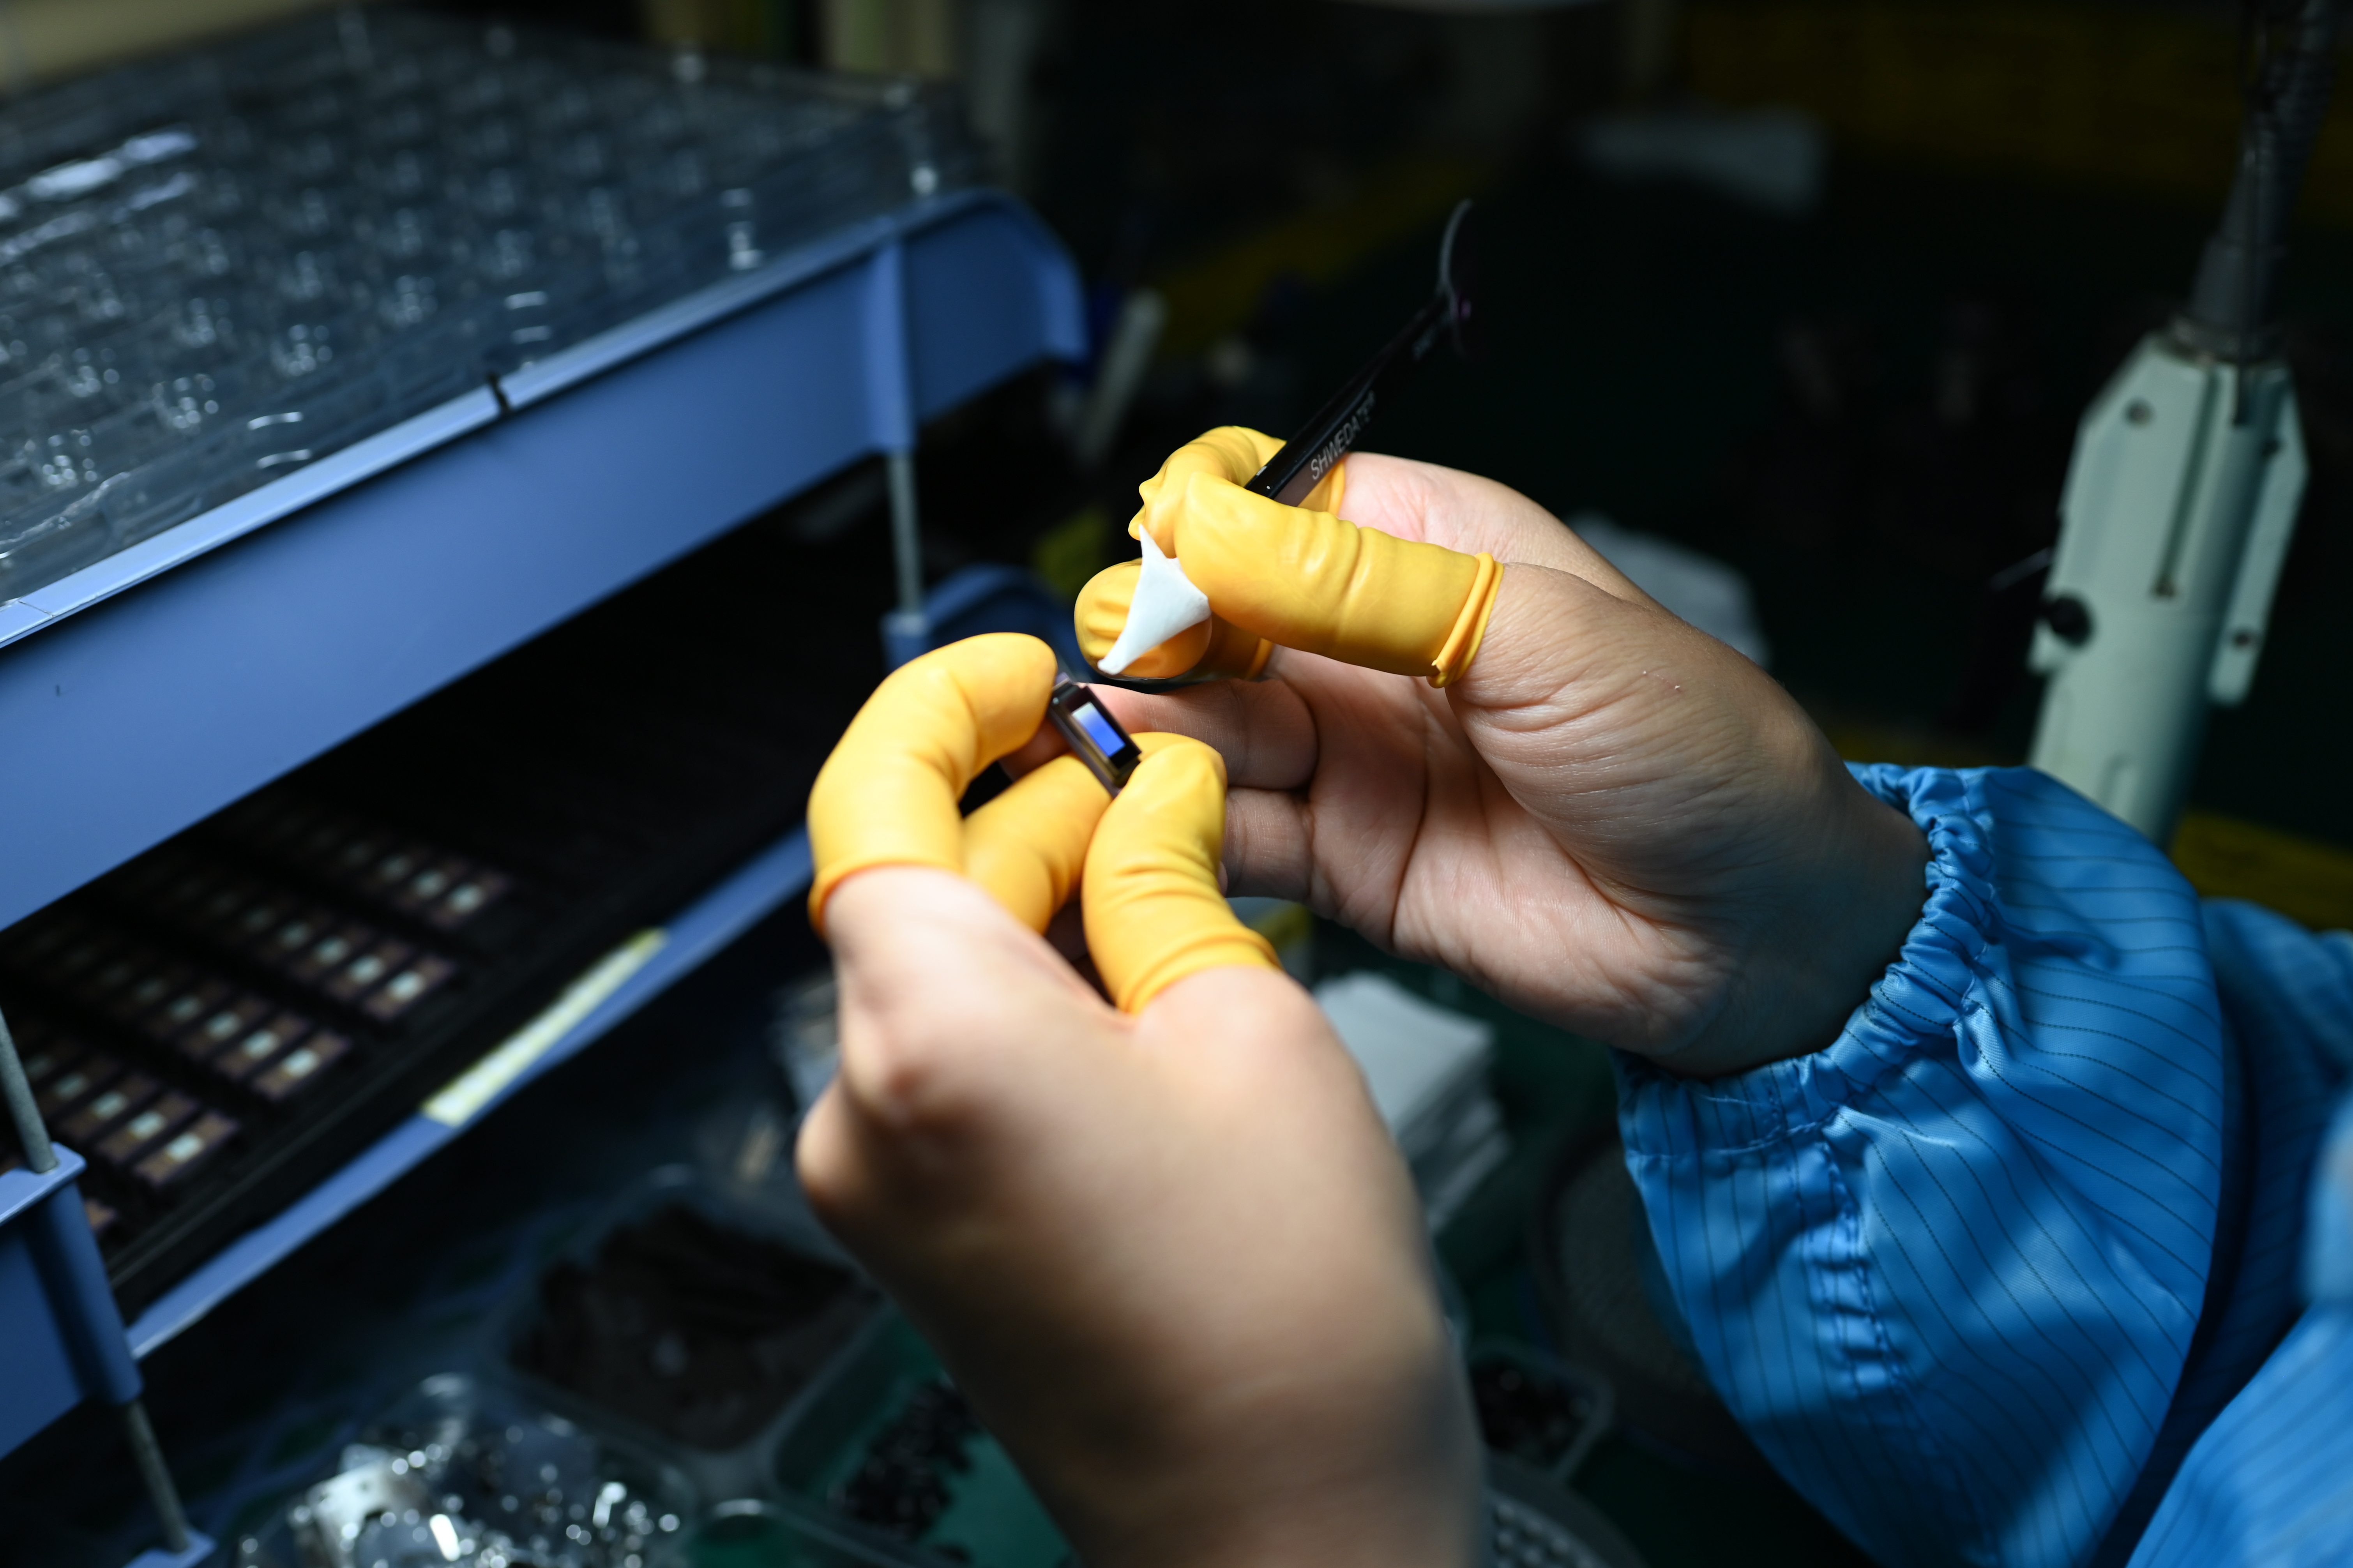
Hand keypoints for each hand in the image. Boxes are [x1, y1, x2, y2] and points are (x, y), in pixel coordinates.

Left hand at [800, 637, 1484, 1567]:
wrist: (1283, 1534)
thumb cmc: (1288, 1324)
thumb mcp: (1254, 1033)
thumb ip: (1166, 884)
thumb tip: (1143, 795)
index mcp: (933, 1043)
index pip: (868, 803)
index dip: (937, 706)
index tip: (1019, 668)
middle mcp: (866, 1116)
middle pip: (913, 887)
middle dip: (1030, 806)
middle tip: (1159, 770)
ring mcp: (881, 1184)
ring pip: (938, 971)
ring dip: (1040, 899)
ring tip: (1174, 872)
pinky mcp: (921, 1229)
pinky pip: (953, 1060)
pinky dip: (1035, 993)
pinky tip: (1143, 976)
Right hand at [1071, 430, 1927, 1077]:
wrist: (1758, 934)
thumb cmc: (1700, 755)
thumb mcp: (1540, 633)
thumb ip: (1363, 584)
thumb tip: (1211, 524)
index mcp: (1428, 546)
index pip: (1268, 500)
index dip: (1203, 519)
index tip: (1171, 553)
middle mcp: (1371, 647)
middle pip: (1213, 616)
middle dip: (1158, 631)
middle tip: (1133, 662)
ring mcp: (1352, 754)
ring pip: (1207, 724)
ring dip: (1151, 727)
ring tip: (1115, 738)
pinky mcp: (1343, 859)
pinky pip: (1235, 829)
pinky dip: (1177, 822)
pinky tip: (1146, 812)